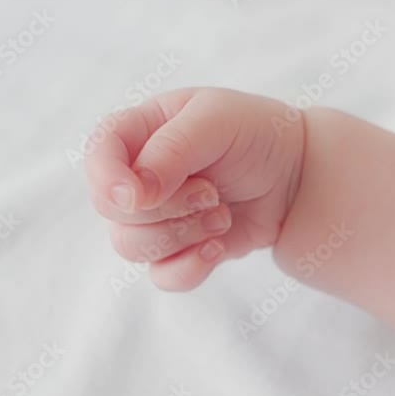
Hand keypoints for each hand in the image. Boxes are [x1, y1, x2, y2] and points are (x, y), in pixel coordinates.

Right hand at [84, 88, 304, 290]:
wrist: (297, 174)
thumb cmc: (255, 133)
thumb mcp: (217, 119)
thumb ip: (171, 148)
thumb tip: (134, 193)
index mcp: (137, 132)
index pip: (97, 156)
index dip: (108, 180)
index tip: (140, 194)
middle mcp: (136, 176)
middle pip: (114, 211)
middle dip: (166, 207)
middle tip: (211, 192)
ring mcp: (154, 217)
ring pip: (131, 247)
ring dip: (182, 235)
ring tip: (222, 214)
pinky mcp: (178, 250)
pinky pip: (162, 276)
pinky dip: (190, 267)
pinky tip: (219, 245)